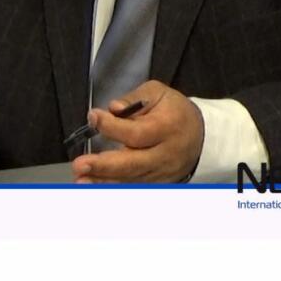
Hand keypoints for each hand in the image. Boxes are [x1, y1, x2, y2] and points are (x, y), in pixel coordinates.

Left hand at [71, 80, 203, 182]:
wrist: (201, 135)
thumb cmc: (174, 111)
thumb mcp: (158, 92)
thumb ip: (134, 98)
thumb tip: (114, 108)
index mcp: (167, 128)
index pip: (137, 133)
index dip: (113, 127)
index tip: (94, 117)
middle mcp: (165, 154)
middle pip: (133, 163)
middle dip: (104, 166)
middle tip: (80, 164)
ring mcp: (162, 172)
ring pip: (132, 180)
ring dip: (104, 182)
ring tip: (81, 180)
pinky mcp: (158, 182)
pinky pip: (135, 187)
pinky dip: (114, 188)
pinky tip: (94, 186)